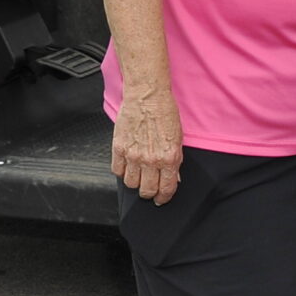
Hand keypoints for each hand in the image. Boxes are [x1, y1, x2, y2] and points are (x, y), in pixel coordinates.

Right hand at [112, 83, 182, 205]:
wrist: (148, 96)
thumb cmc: (165, 112)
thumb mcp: (178, 138)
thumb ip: (174, 160)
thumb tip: (173, 177)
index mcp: (169, 158)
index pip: (166, 189)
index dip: (164, 197)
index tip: (162, 199)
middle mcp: (151, 160)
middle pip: (147, 191)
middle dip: (150, 193)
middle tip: (150, 189)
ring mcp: (133, 156)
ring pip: (131, 184)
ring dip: (135, 182)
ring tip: (139, 175)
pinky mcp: (119, 149)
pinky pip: (117, 171)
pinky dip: (122, 171)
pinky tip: (128, 165)